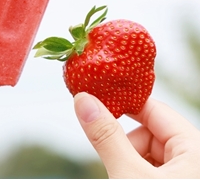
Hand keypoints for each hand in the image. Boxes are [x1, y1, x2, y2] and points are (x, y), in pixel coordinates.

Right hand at [74, 93, 199, 177]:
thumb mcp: (129, 174)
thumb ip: (106, 138)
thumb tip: (84, 101)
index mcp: (196, 147)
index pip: (154, 110)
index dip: (122, 105)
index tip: (93, 103)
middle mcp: (196, 158)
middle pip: (150, 133)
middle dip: (126, 146)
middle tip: (114, 164)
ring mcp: (188, 173)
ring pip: (149, 153)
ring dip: (130, 163)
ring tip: (124, 179)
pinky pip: (154, 170)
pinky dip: (137, 174)